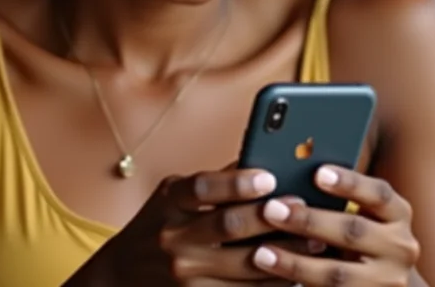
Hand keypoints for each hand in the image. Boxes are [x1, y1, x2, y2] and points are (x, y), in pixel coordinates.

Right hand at [73, 166, 318, 285]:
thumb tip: (259, 160)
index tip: (269, 176)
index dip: (236, 182)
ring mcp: (183, 275)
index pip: (203, 187)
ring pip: (242, 265)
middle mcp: (172, 238)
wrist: (120, 276)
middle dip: (269, 217)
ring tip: (314, 240)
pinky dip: (272, 283)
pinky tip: (297, 273)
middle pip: (227, 226)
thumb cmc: (158, 223)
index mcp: (169, 201)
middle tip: (303, 207)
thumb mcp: (173, 195)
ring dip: (282, 253)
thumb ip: (212, 182)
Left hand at [251, 166, 420, 285]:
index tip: (317, 172)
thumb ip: (333, 193)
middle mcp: (400, 248)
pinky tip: (273, 275)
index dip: (349, 182)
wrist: (382, 280)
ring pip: (338, 275)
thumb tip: (287, 166)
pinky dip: (298, 285)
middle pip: (352, 232)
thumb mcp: (359, 208)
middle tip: (270, 209)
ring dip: (295, 263)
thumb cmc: (356, 229)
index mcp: (397, 212)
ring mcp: (387, 282)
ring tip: (260, 253)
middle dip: (308, 221)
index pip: (378, 193)